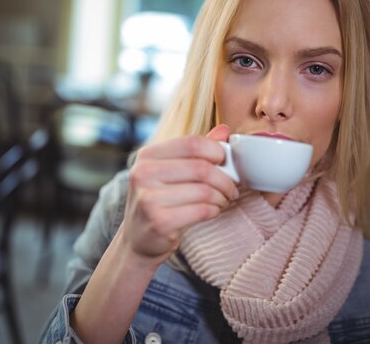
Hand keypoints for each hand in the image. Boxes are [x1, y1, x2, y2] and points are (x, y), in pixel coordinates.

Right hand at [119, 124, 237, 263]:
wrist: (139, 239)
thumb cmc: (160, 201)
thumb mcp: (172, 171)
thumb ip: (196, 150)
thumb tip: (224, 130)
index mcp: (147, 156)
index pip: (192, 143)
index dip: (216, 151)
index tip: (225, 162)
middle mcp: (143, 174)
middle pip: (201, 168)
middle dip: (224, 179)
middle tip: (231, 188)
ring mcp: (148, 198)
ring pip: (204, 191)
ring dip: (221, 197)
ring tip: (221, 200)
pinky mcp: (159, 221)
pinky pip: (201, 210)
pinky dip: (214, 211)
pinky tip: (212, 211)